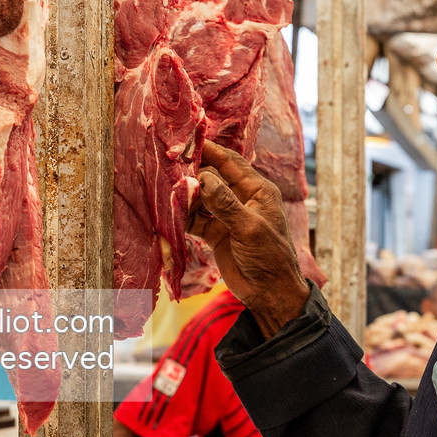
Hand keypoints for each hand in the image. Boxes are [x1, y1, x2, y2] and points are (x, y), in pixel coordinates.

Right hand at [188, 141, 308, 337]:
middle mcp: (242, 199)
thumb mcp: (250, 228)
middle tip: (169, 168)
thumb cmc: (270, 257)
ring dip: (186, 196)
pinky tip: (171, 214)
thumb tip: (203, 178)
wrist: (270, 293)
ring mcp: (227, 216)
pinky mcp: (216, 233)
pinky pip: (196, 219)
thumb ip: (225, 203)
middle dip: (192, 174)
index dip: (210, 152)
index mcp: (258, 190)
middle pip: (212, 178)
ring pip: (201, 198)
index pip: (231, 163)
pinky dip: (184, 217)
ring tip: (166, 191)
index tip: (188, 142)